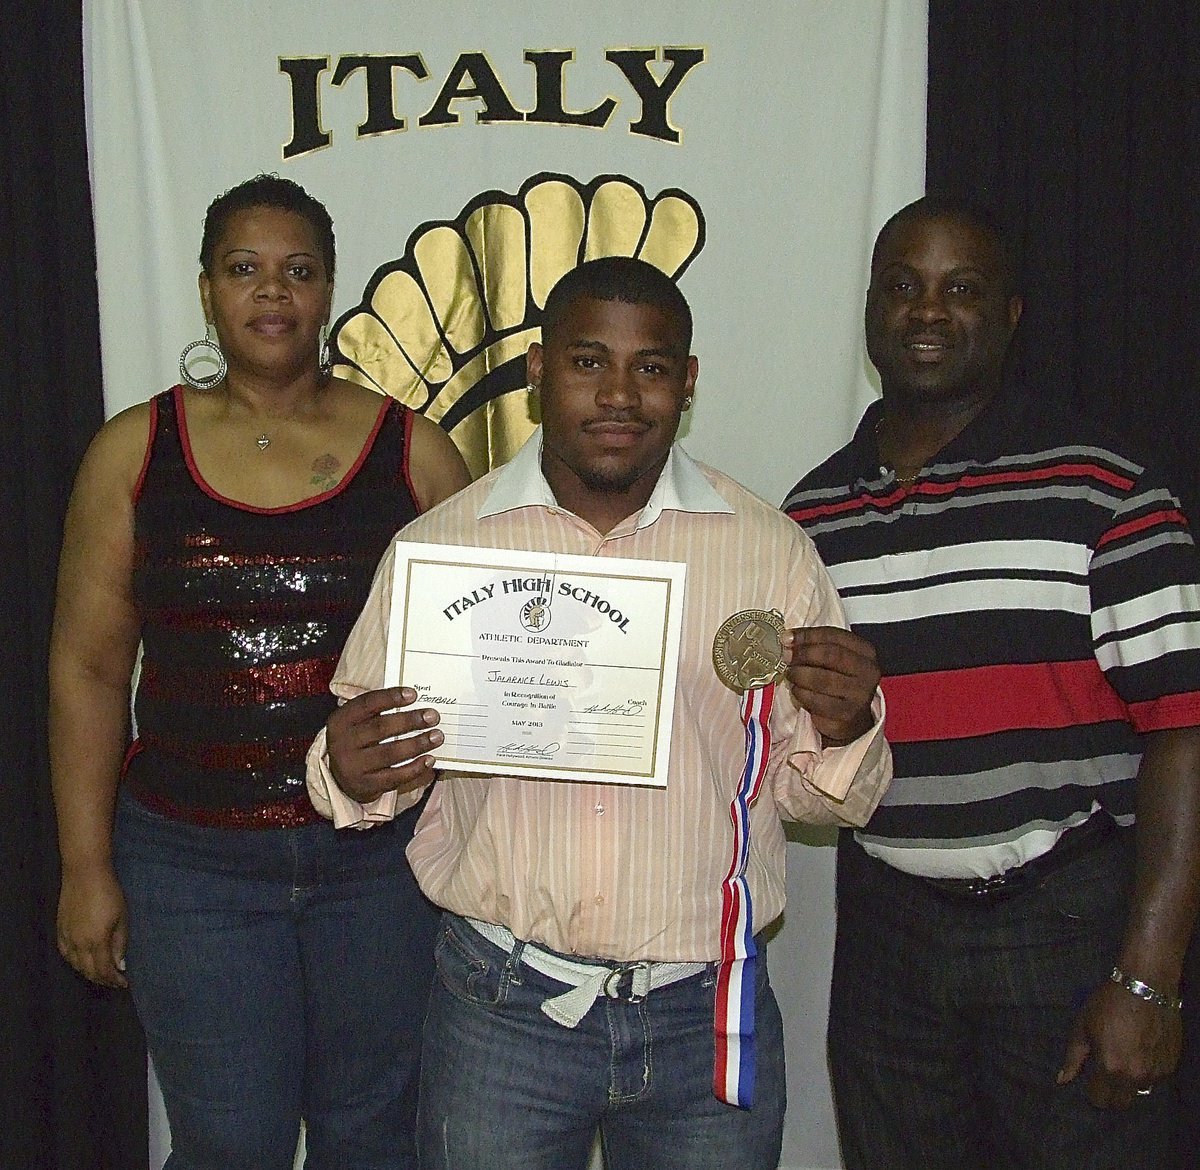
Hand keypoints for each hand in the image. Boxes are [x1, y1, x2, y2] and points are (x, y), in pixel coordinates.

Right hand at [57, 862, 127, 988]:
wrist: (85, 874)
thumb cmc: (109, 893)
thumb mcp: (122, 917)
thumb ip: (120, 943)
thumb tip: (120, 964)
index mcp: (96, 941)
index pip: (104, 970)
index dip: (114, 979)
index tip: (124, 983)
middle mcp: (78, 944)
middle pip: (88, 971)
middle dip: (102, 979)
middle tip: (114, 981)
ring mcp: (66, 938)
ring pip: (76, 965)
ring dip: (89, 973)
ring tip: (102, 974)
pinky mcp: (60, 931)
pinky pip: (66, 955)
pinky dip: (75, 963)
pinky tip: (82, 963)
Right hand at [327, 686, 442, 802]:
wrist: (339, 777)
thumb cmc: (358, 740)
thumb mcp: (359, 722)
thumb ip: (380, 711)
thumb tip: (416, 701)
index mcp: (340, 721)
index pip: (367, 704)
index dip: (390, 697)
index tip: (414, 694)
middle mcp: (342, 743)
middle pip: (380, 728)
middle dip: (410, 721)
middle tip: (433, 716)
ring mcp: (352, 767)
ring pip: (389, 753)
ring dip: (417, 744)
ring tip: (437, 736)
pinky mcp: (365, 786)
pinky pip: (394, 777)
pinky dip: (414, 768)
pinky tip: (429, 759)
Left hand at [783, 626, 879, 745]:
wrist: (851, 719)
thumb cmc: (839, 684)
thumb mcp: (835, 661)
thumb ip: (817, 646)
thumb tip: (788, 639)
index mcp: (865, 652)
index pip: (834, 636)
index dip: (807, 635)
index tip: (787, 637)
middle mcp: (867, 671)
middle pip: (830, 655)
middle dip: (802, 654)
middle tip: (786, 656)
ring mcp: (859, 694)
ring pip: (821, 678)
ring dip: (798, 674)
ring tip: (790, 674)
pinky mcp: (846, 714)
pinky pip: (815, 699)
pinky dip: (800, 693)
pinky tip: (796, 690)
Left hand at [1057, 980, 1181, 1106]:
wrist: (1144, 987)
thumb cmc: (1108, 1004)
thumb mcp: (1083, 1026)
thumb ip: (1073, 1057)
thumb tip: (1062, 1080)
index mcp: (1110, 1067)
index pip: (1100, 1100)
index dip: (1092, 1093)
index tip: (1090, 1082)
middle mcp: (1135, 1075)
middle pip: (1122, 1102)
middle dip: (1111, 1093)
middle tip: (1105, 1074)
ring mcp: (1156, 1072)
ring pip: (1140, 1091)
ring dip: (1130, 1082)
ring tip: (1124, 1057)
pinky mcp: (1170, 1064)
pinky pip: (1155, 1078)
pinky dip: (1147, 1071)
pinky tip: (1140, 1050)